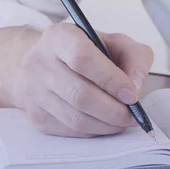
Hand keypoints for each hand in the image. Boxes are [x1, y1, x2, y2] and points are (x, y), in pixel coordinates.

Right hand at [14, 23, 153, 137]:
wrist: (52, 63)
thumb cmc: (90, 52)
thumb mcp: (117, 43)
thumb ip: (136, 58)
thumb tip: (136, 87)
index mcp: (60, 37)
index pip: (82, 58)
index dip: (110, 79)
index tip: (132, 95)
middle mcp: (40, 62)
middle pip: (79, 94)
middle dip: (113, 110)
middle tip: (133, 115)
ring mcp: (33, 91)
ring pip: (75, 118)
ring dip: (106, 125)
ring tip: (123, 121)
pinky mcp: (35, 115)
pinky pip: (69, 131)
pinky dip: (94, 131)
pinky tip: (105, 123)